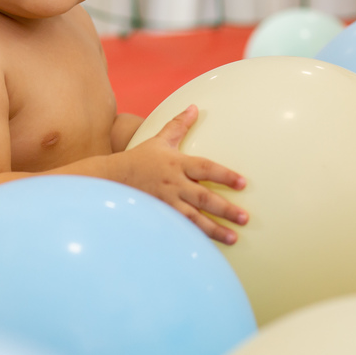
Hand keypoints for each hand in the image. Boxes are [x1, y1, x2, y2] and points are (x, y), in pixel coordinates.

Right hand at [111, 105, 247, 243]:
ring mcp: (166, 203)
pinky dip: (193, 238)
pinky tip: (208, 247)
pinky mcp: (159, 217)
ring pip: (193, 218)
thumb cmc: (139, 159)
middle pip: (203, 197)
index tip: (242, 183)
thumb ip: (179, 125)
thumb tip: (195, 107)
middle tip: (244, 218)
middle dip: (225, 209)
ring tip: (233, 238)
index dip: (224, 175)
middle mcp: (174, 184)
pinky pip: (179, 228)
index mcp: (177, 164)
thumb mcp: (159, 140)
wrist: (111, 179)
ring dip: (214, 229)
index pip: (205, 168)